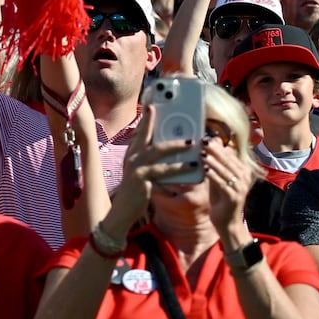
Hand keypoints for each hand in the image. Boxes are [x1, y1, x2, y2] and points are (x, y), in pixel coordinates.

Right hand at [106, 109, 205, 233]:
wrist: (121, 211)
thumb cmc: (134, 190)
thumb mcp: (139, 172)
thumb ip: (150, 160)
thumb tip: (170, 150)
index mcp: (133, 154)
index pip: (141, 134)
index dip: (146, 120)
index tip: (152, 107)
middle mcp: (133, 160)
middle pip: (156, 147)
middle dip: (175, 143)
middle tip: (192, 140)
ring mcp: (137, 173)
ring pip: (163, 165)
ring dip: (181, 164)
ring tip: (197, 162)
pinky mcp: (143, 186)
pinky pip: (163, 184)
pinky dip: (175, 185)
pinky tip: (185, 186)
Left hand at [202, 137, 255, 234]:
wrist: (227, 222)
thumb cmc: (220, 198)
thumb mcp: (218, 179)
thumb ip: (215, 164)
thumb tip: (208, 146)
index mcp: (243, 171)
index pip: (231, 155)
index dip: (219, 146)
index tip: (206, 138)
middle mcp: (245, 178)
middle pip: (229, 161)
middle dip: (215, 151)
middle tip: (203, 141)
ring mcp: (241, 188)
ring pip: (226, 171)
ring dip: (214, 161)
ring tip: (202, 153)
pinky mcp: (234, 197)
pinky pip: (222, 183)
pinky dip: (213, 175)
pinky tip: (204, 169)